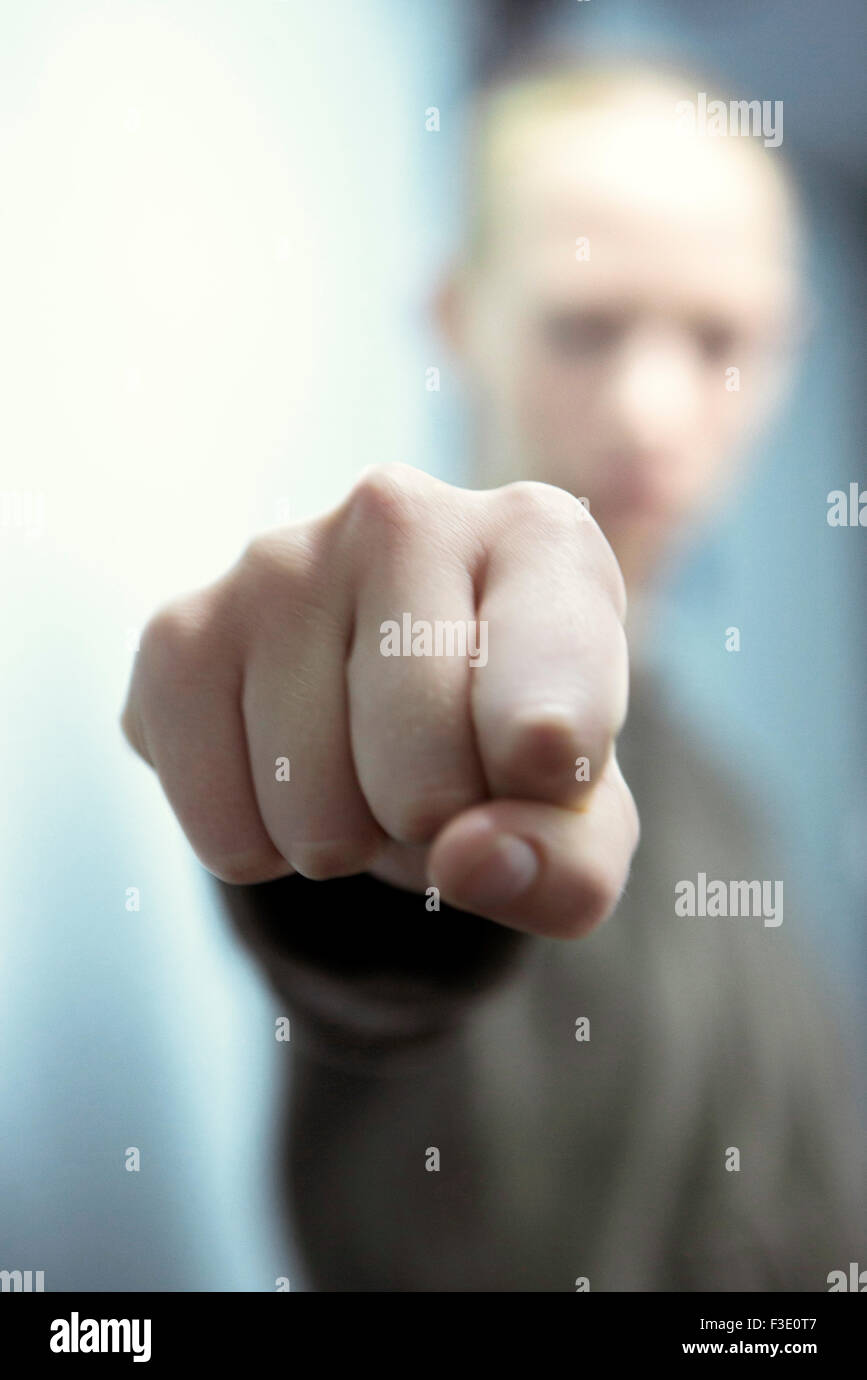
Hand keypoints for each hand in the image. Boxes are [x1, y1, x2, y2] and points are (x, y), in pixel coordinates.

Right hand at [121, 464, 637, 937]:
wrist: (386, 701)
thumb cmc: (505, 747)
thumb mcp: (578, 824)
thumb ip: (569, 865)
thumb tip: (465, 861)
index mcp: (541, 540)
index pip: (552, 682)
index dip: (550, 770)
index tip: (548, 770)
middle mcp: (402, 513)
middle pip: (425, 784)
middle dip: (437, 831)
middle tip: (440, 776)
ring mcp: (277, 562)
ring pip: (316, 820)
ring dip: (348, 842)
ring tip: (365, 764)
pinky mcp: (180, 631)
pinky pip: (225, 831)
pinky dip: (263, 850)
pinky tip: (288, 772)